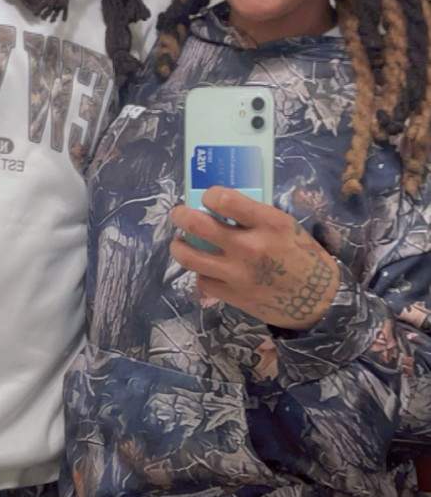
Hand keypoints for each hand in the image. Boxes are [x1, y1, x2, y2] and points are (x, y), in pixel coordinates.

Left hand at [170, 186, 338, 329]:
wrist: (318, 301)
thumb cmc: (304, 257)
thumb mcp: (286, 226)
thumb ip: (255, 216)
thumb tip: (221, 206)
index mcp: (268, 223)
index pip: (225, 199)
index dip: (209, 195)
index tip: (208, 198)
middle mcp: (249, 247)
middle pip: (197, 225)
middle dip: (181, 215)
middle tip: (179, 214)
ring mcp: (238, 274)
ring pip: (189, 256)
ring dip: (179, 246)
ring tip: (180, 241)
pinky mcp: (232, 296)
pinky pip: (202, 280)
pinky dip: (200, 272)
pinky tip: (205, 267)